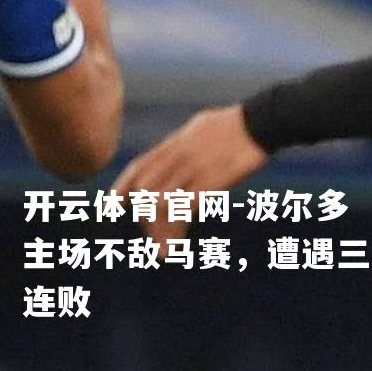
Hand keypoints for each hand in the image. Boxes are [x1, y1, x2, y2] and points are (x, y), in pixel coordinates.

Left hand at [111, 105, 266, 238]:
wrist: (260, 122)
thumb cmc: (234, 125)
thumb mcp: (199, 127)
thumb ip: (182, 142)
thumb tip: (171, 150)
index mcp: (175, 142)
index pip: (139, 166)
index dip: (122, 186)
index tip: (111, 205)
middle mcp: (178, 156)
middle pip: (145, 189)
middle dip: (144, 215)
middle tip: (151, 234)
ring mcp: (193, 169)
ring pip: (161, 203)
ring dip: (159, 230)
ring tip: (163, 249)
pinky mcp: (210, 182)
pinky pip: (183, 209)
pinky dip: (175, 229)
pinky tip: (176, 243)